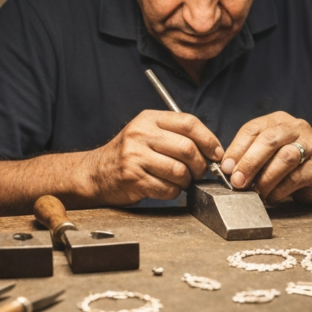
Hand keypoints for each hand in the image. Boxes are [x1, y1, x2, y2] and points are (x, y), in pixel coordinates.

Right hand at [84, 110, 223, 205]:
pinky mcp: (133, 178)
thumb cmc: (129, 155)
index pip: (188, 123)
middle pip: (187, 148)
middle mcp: (141, 134)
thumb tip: (212, 149)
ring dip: (186, 181)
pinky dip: (173, 192)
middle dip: (200, 165)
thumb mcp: (147, 133)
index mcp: (149, 119)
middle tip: (199, 172)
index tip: (216, 153)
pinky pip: (167, 189)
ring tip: (181, 181)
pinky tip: (166, 188)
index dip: (209, 139)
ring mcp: (135, 156)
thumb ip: (175, 135)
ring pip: (179, 171)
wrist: (95, 173)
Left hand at [221, 112, 311, 203]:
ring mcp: (311, 145)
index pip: (252, 129)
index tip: (226, 168)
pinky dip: (279, 190)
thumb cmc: (290, 163)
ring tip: (255, 192)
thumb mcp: (268, 153)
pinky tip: (271, 197)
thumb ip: (249, 157)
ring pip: (284, 158)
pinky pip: (296, 178)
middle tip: (237, 182)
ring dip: (265, 178)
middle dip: (249, 162)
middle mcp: (295, 128)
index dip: (237, 149)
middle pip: (269, 140)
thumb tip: (228, 170)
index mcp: (277, 121)